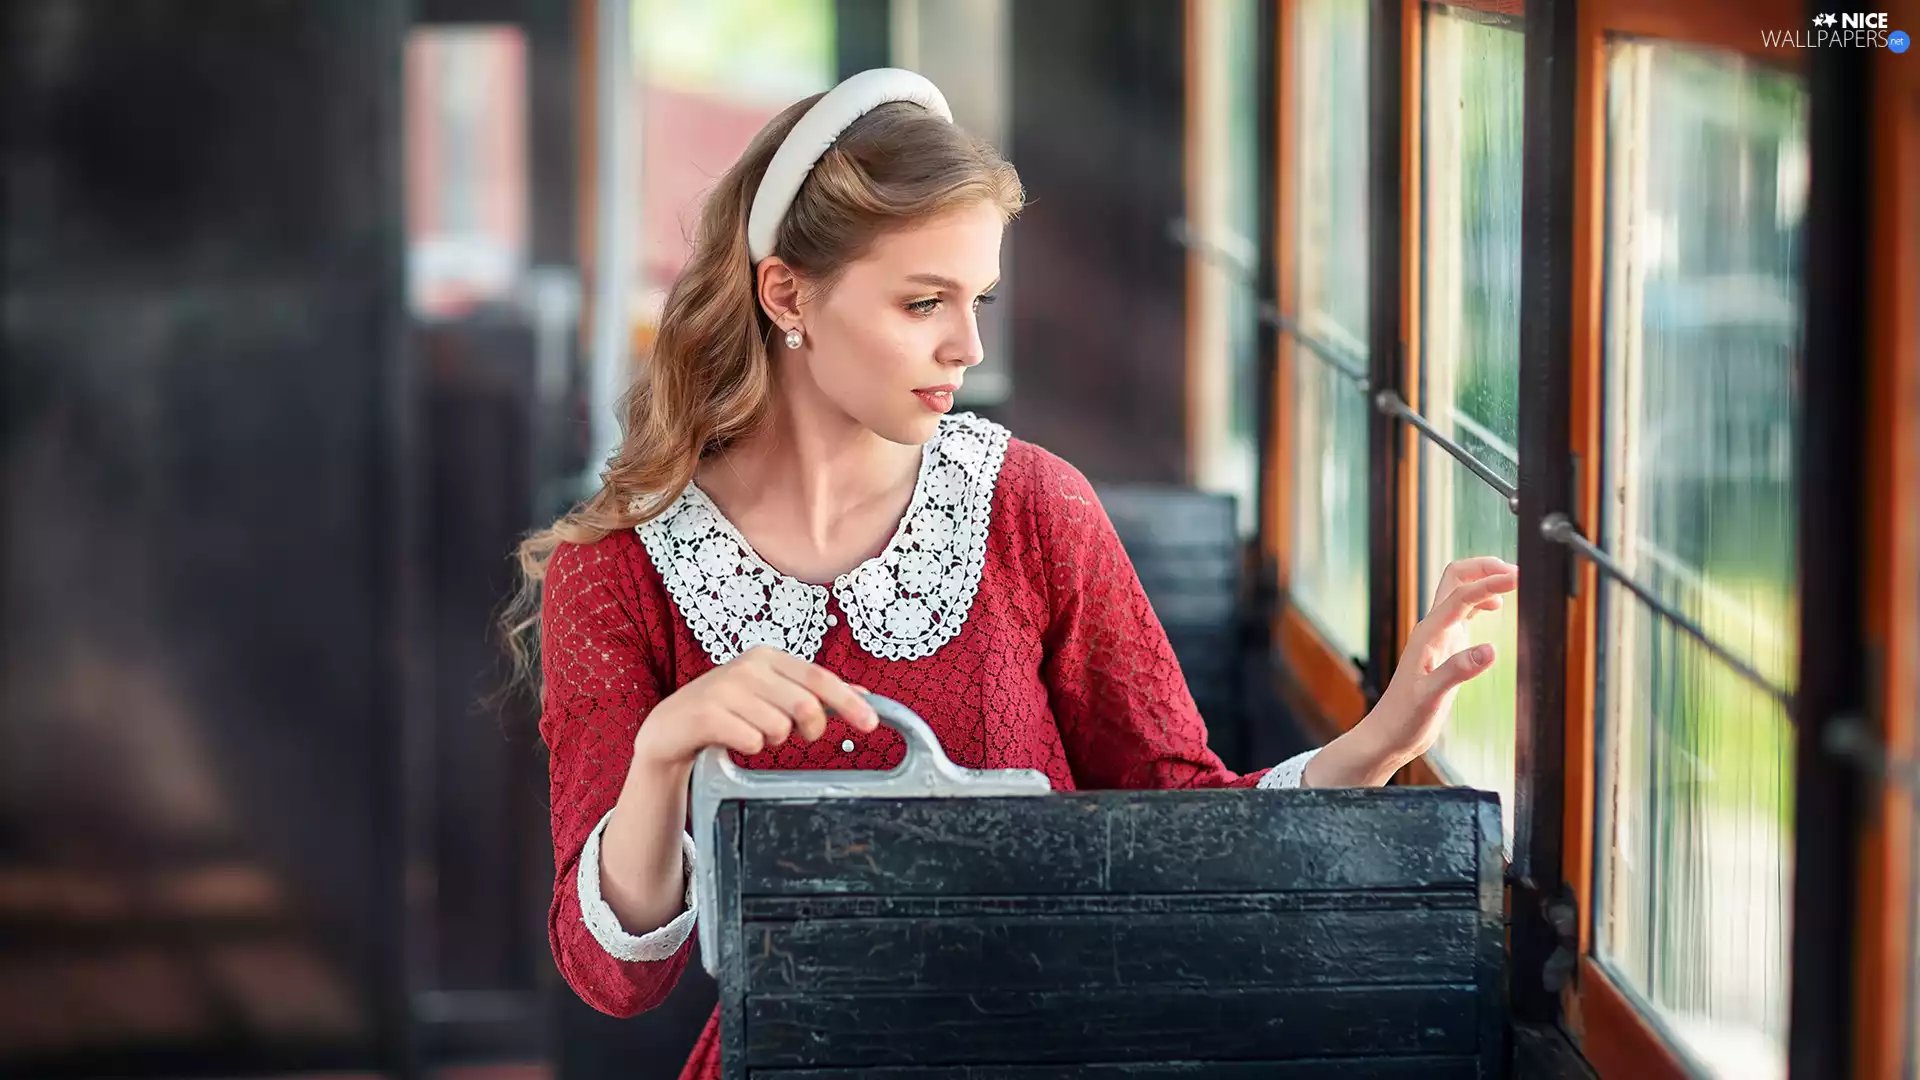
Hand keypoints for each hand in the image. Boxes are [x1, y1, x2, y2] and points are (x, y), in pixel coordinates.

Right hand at [631, 646, 879, 772]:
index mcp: (768, 657)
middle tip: (797, 737)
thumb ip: (813, 692)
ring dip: (772, 740)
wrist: (671, 727)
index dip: (849, 701)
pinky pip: (752, 741)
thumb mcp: (770, 694)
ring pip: (779, 728)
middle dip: (810, 729)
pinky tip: (733, 740)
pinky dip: (749, 748)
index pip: (820, 678)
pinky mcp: (707, 713)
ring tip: (751, 732)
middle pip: (805, 705)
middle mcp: (748, 666)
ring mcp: (725, 688)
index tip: (872, 724)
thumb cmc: (728, 711)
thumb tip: (863, 694)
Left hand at [1360, 556, 1517, 766]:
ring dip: (1483, 581)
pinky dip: (1481, 601)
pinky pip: (1463, 613)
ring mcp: (1438, 636)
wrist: (1390, 733)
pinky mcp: (1444, 647)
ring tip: (1513, 582)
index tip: (1519, 577)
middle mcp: (1432, 629)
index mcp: (1429, 634)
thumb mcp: (1432, 697)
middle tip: (1516, 571)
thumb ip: (1458, 671)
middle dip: (1484, 568)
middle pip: (1456, 579)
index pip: (1462, 596)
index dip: (1490, 583)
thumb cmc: (1405, 719)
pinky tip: (1497, 608)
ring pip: (1460, 592)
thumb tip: (1491, 649)